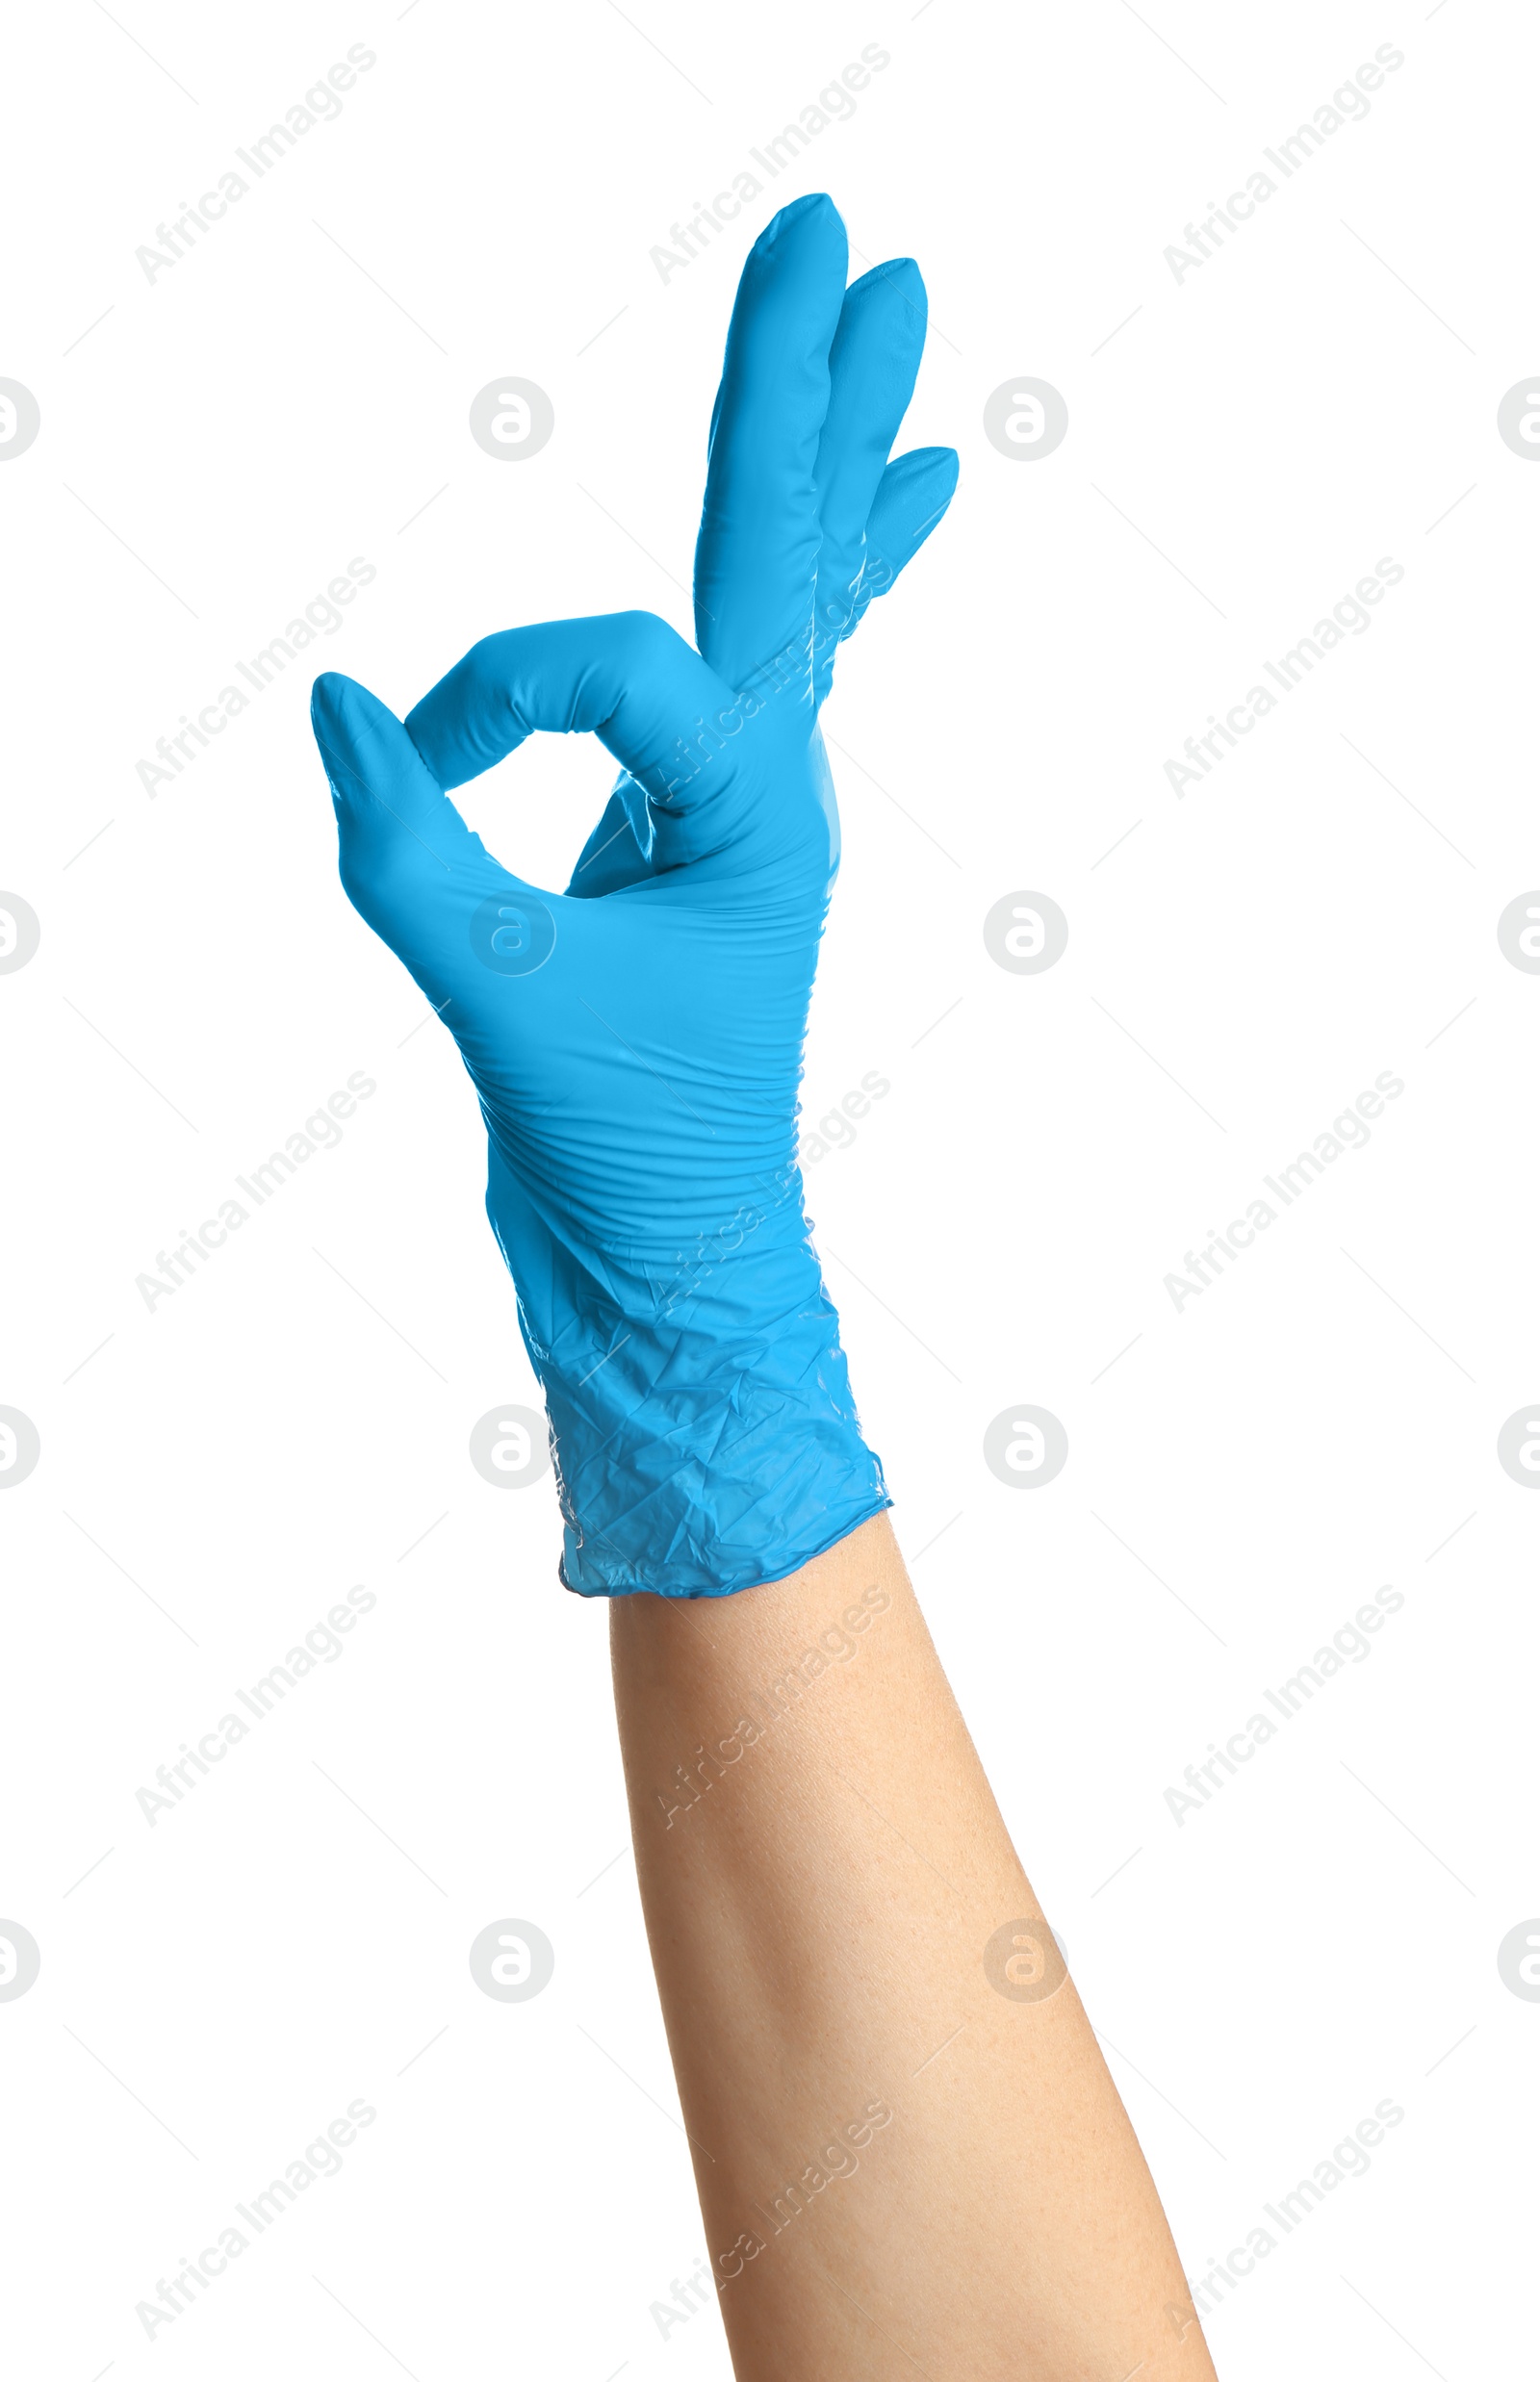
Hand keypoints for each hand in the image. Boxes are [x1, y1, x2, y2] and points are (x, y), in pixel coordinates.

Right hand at [310, 192, 956, 1595]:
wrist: (674, 1257)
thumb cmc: (621, 1154)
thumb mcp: (504, 1009)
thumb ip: (411, 857)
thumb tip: (342, 704)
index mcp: (755, 813)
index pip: (615, 669)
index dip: (495, 697)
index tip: (419, 766)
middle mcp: (777, 782)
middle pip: (784, 546)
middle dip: (798, 390)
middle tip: (837, 239)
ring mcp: (753, 794)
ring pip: (798, 580)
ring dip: (833, 440)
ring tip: (891, 309)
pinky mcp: (709, 818)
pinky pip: (779, 654)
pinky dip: (840, 560)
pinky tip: (914, 488)